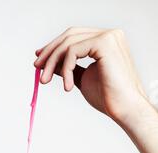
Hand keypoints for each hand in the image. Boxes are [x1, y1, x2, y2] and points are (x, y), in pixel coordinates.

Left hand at [34, 27, 148, 122]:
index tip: (40, 59)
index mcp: (106, 41)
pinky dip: (65, 68)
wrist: (124, 109)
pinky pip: (73, 51)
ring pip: (69, 43)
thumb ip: (69, 68)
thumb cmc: (108, 98)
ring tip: (44, 81)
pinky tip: (67, 87)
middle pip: (70, 35)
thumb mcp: (83, 79)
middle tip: (37, 68)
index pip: (75, 37)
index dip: (54, 46)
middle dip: (50, 52)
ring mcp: (108, 36)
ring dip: (52, 62)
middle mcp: (109, 35)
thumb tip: (50, 63)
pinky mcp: (104, 43)